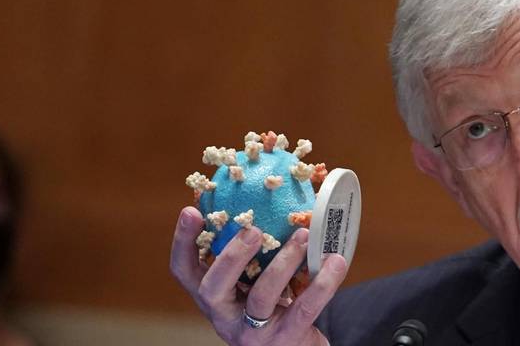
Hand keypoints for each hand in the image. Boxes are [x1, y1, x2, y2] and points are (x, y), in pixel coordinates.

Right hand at [171, 206, 347, 344]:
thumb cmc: (278, 305)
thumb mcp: (258, 280)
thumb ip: (257, 249)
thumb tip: (273, 188)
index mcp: (214, 296)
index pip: (184, 271)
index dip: (183, 242)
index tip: (191, 210)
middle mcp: (225, 316)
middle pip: (212, 288)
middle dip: (230, 256)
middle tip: (252, 228)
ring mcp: (252, 334)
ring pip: (261, 297)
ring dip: (282, 262)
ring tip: (302, 235)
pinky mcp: (283, 342)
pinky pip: (303, 310)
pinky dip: (321, 284)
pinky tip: (336, 261)